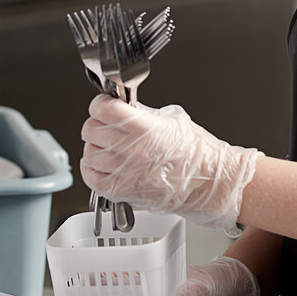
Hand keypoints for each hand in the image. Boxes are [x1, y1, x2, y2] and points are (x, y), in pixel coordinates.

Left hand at [80, 94, 262, 236]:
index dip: (100, 104)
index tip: (104, 106)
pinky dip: (91, 170)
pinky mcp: (121, 191)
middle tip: (105, 127)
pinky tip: (101, 165)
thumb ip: (142, 114)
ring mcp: (124, 172)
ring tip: (106, 148)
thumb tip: (124, 110)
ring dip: (94, 148)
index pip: (103, 109)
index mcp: (143, 128)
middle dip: (96, 125)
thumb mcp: (172, 120)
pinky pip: (91, 178)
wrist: (208, 184)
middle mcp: (131, 150)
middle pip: (91, 130)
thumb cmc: (197, 156)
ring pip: (88, 154)